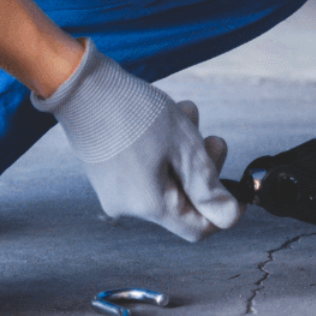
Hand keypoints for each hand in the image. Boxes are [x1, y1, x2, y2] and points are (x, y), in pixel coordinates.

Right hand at [31, 40, 242, 240]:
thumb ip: (209, 186)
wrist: (81, 87)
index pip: (197, 228)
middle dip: (202, 167)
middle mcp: (128, 206)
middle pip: (182, 199)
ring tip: (187, 113)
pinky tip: (168, 115)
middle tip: (212, 138)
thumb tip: (230, 217)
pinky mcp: (106, 172)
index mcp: (149, 206)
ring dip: (184, 147)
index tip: (234, 184)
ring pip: (165, 177)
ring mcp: (114, 189)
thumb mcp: (184, 146)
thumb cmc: (133, 113)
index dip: (221, 209)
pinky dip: (162, 146)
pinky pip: (144, 168)